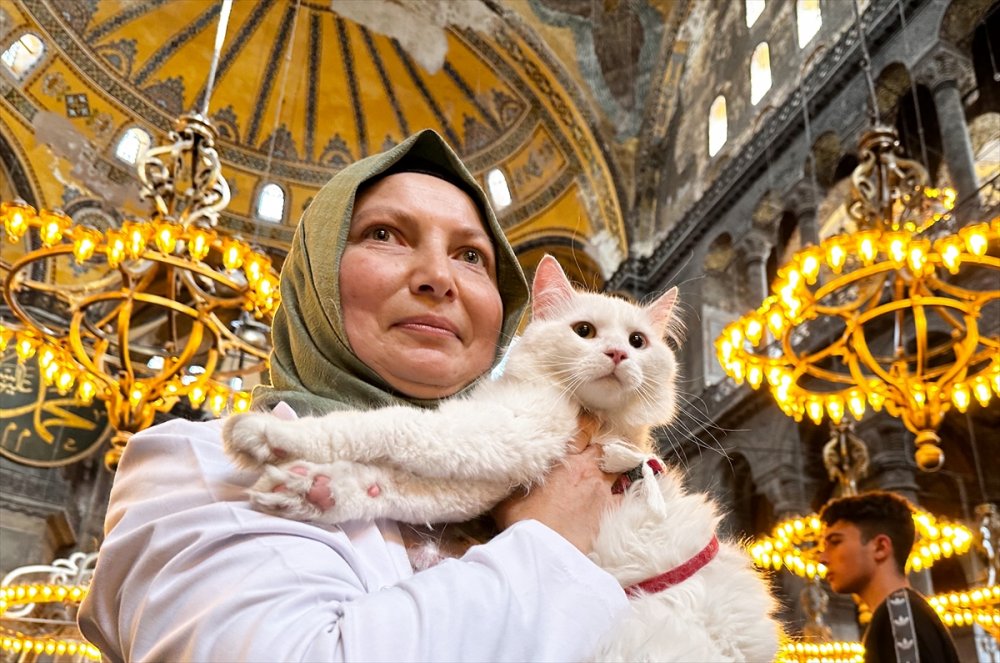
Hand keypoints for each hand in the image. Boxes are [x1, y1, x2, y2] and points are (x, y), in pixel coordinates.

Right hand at [492, 415, 620, 554]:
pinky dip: (619, 497)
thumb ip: (515, 482)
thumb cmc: (524, 520)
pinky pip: (621, 498)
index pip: (581, 434)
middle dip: (596, 454)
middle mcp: (585, 469)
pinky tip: (615, 500)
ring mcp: (600, 490)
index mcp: (563, 460)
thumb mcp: (509, 496)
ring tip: (601, 479)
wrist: (543, 548)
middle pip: (600, 451)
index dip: (582, 433)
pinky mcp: (609, 511)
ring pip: (614, 472)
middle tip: (589, 460)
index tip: (579, 437)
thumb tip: (506, 477)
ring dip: (609, 474)